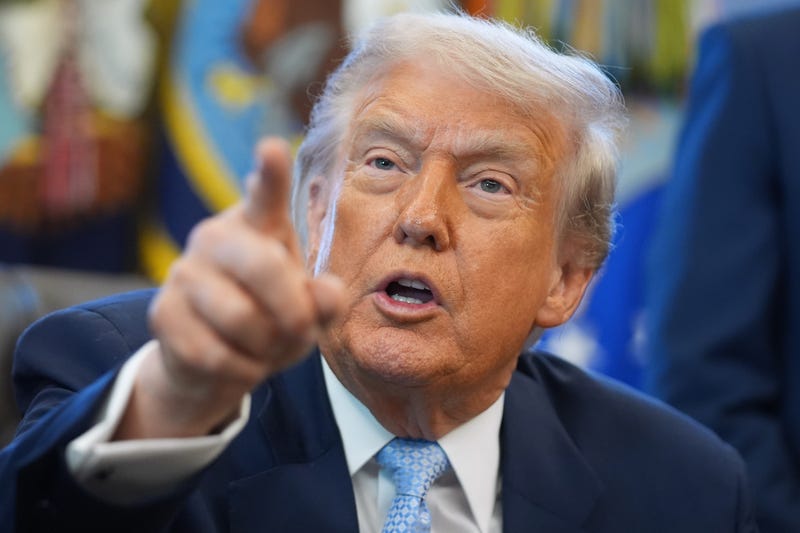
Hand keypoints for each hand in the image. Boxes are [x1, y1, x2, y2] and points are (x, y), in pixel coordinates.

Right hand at [115, 138, 343, 438]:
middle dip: (294, 314)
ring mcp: (183, 271)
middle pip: (265, 268)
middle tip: (302, 333)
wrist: (216, 361)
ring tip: (268, 348)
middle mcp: (217, 236)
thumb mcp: (309, 312)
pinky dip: (242, 372)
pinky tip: (241, 364)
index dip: (271, 173)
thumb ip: (325, 302)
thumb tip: (326, 294)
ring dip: (268, 349)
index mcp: (260, 226)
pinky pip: (216, 354)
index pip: (267, 194)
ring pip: (241, 319)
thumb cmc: (272, 320)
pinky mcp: (161, 313)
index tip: (274, 148)